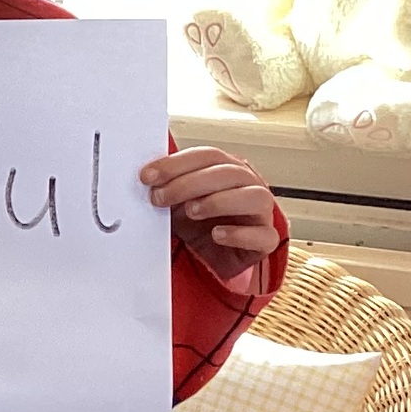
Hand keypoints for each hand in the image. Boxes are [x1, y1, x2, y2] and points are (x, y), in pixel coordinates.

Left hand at [143, 146, 280, 281]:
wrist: (214, 255)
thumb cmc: (197, 222)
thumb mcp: (177, 201)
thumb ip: (167, 187)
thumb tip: (145, 178)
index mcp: (226, 169)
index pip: (207, 156)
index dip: (176, 163)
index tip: (147, 176)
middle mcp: (248, 185)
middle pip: (228, 173)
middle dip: (190, 183)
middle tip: (160, 197)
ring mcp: (261, 212)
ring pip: (254, 197)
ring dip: (219, 201)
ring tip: (191, 211)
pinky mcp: (265, 240)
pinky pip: (263, 235)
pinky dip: (239, 234)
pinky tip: (217, 235)